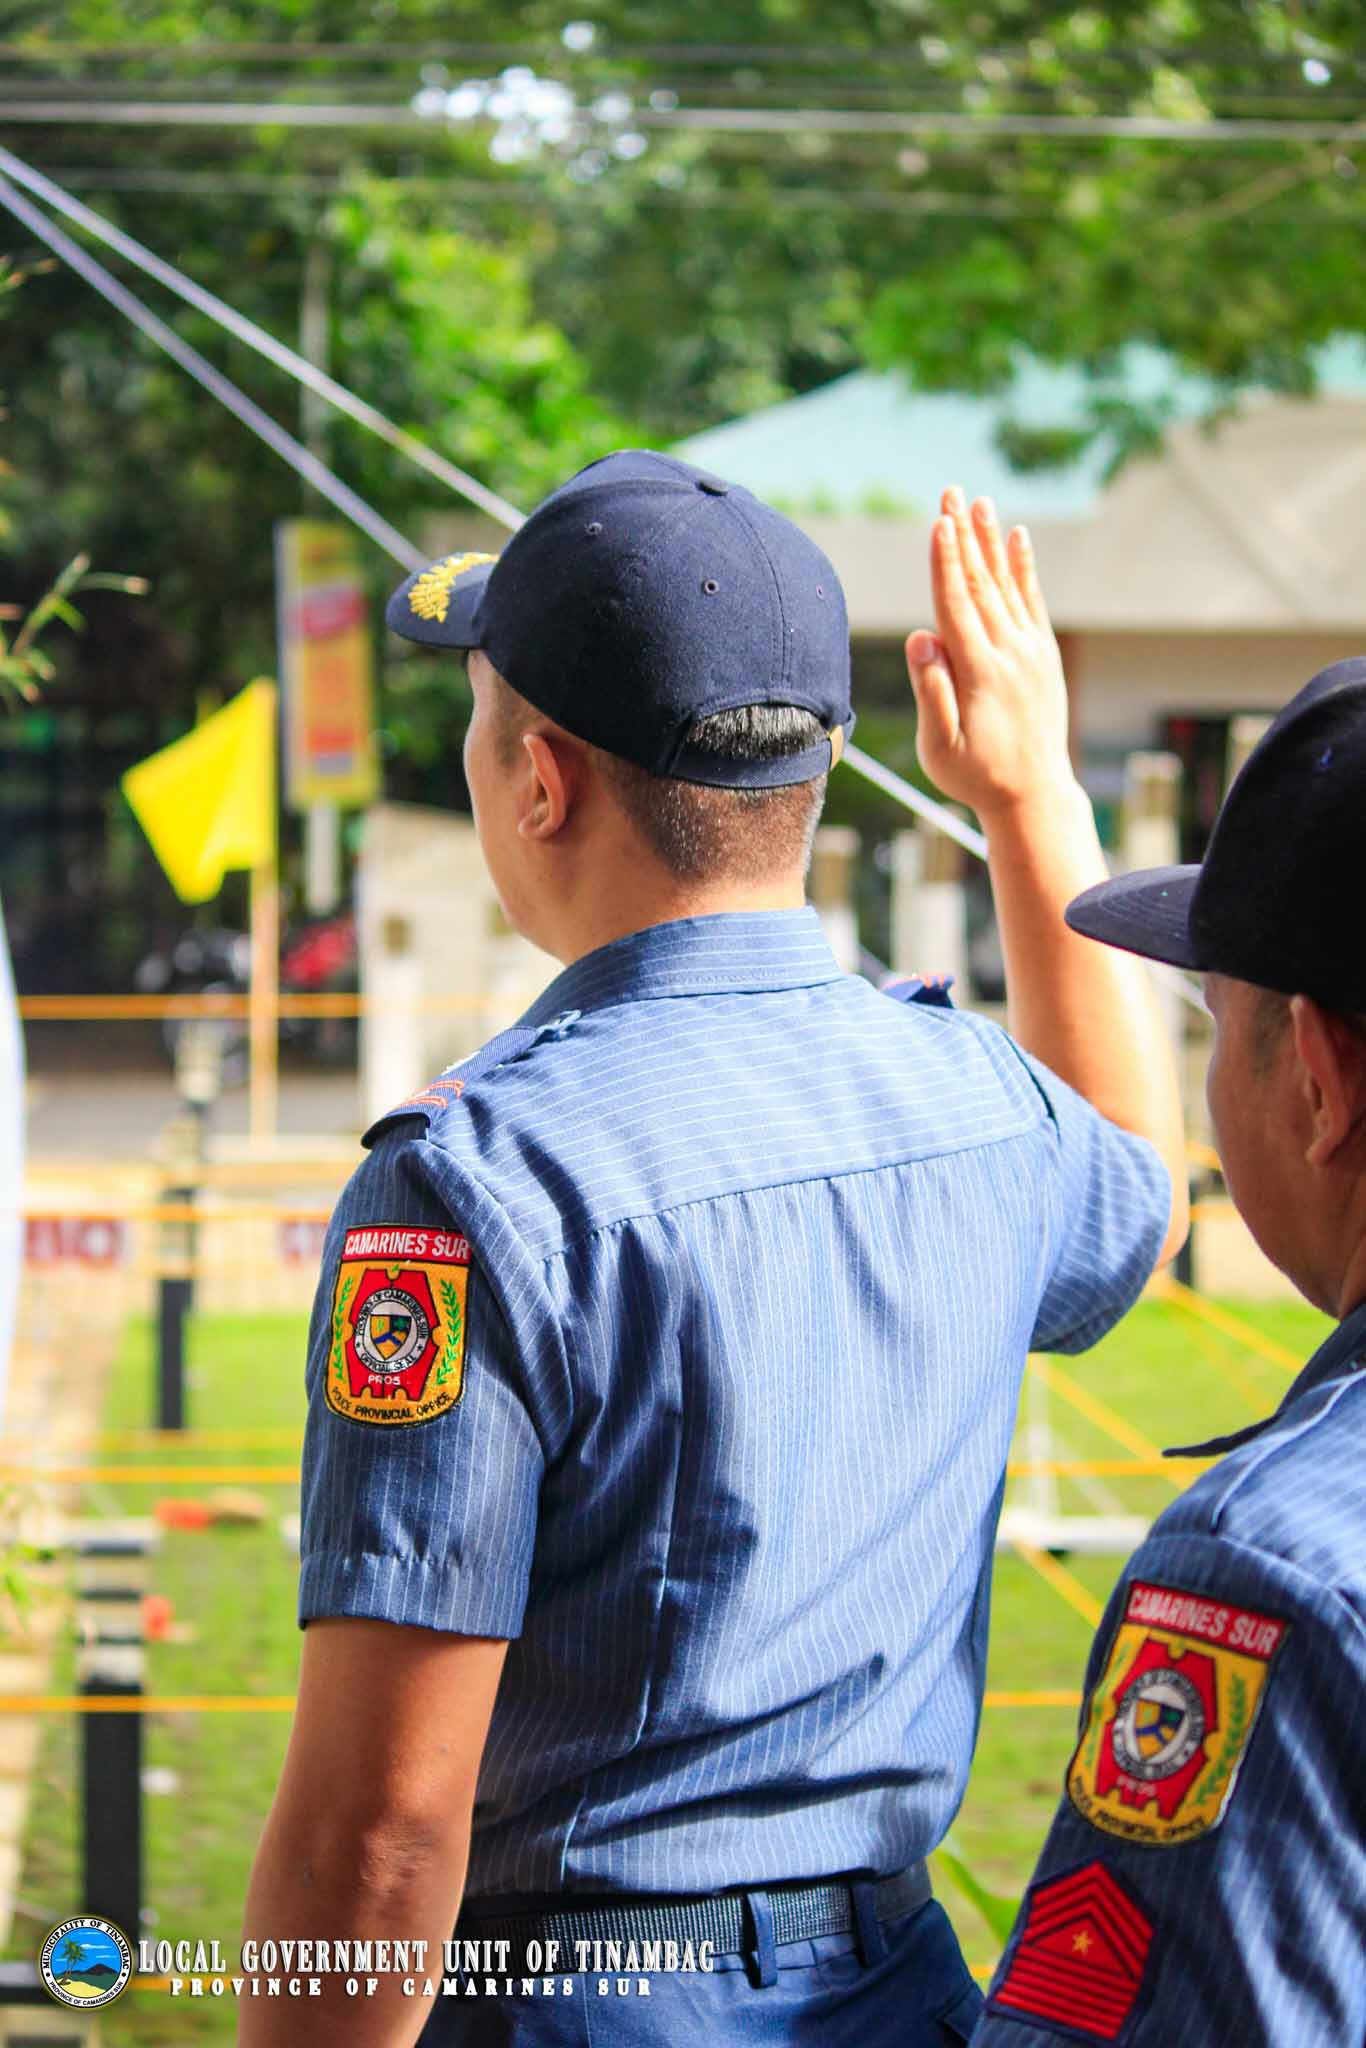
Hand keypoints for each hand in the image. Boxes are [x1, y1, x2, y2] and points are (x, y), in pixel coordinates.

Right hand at [906, 486, 1075, 819]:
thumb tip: (923, 638)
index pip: (957, 605)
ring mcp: (1030, 652)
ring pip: (1005, 585)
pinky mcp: (1044, 656)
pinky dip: (1023, 568)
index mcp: (979, 674)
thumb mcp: (941, 748)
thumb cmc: (976, 777)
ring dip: (990, 541)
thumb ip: (932, 692)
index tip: (939, 523)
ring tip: (978, 501)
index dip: (946, 562)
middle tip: (951, 492)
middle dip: (963, 536)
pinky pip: (1032, 601)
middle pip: (980, 584)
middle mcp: (1009, 654)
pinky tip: (1015, 538)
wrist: (1034, 795)